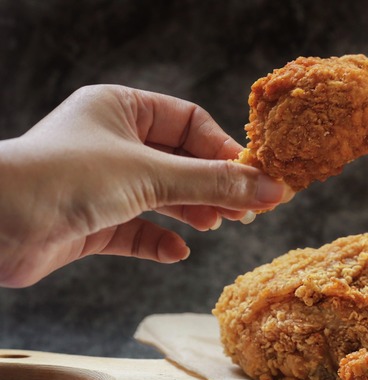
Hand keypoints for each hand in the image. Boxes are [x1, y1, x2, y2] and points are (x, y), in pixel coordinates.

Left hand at [0, 85, 292, 287]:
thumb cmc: (64, 177)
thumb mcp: (151, 174)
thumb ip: (214, 183)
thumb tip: (272, 189)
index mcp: (122, 109)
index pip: (190, 123)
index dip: (224, 150)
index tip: (255, 178)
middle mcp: (112, 142)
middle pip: (181, 161)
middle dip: (213, 185)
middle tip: (247, 209)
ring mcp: (102, 183)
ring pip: (163, 196)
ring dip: (192, 211)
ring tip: (218, 225)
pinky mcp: (92, 221)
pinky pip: (137, 229)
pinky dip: (159, 241)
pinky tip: (176, 252)